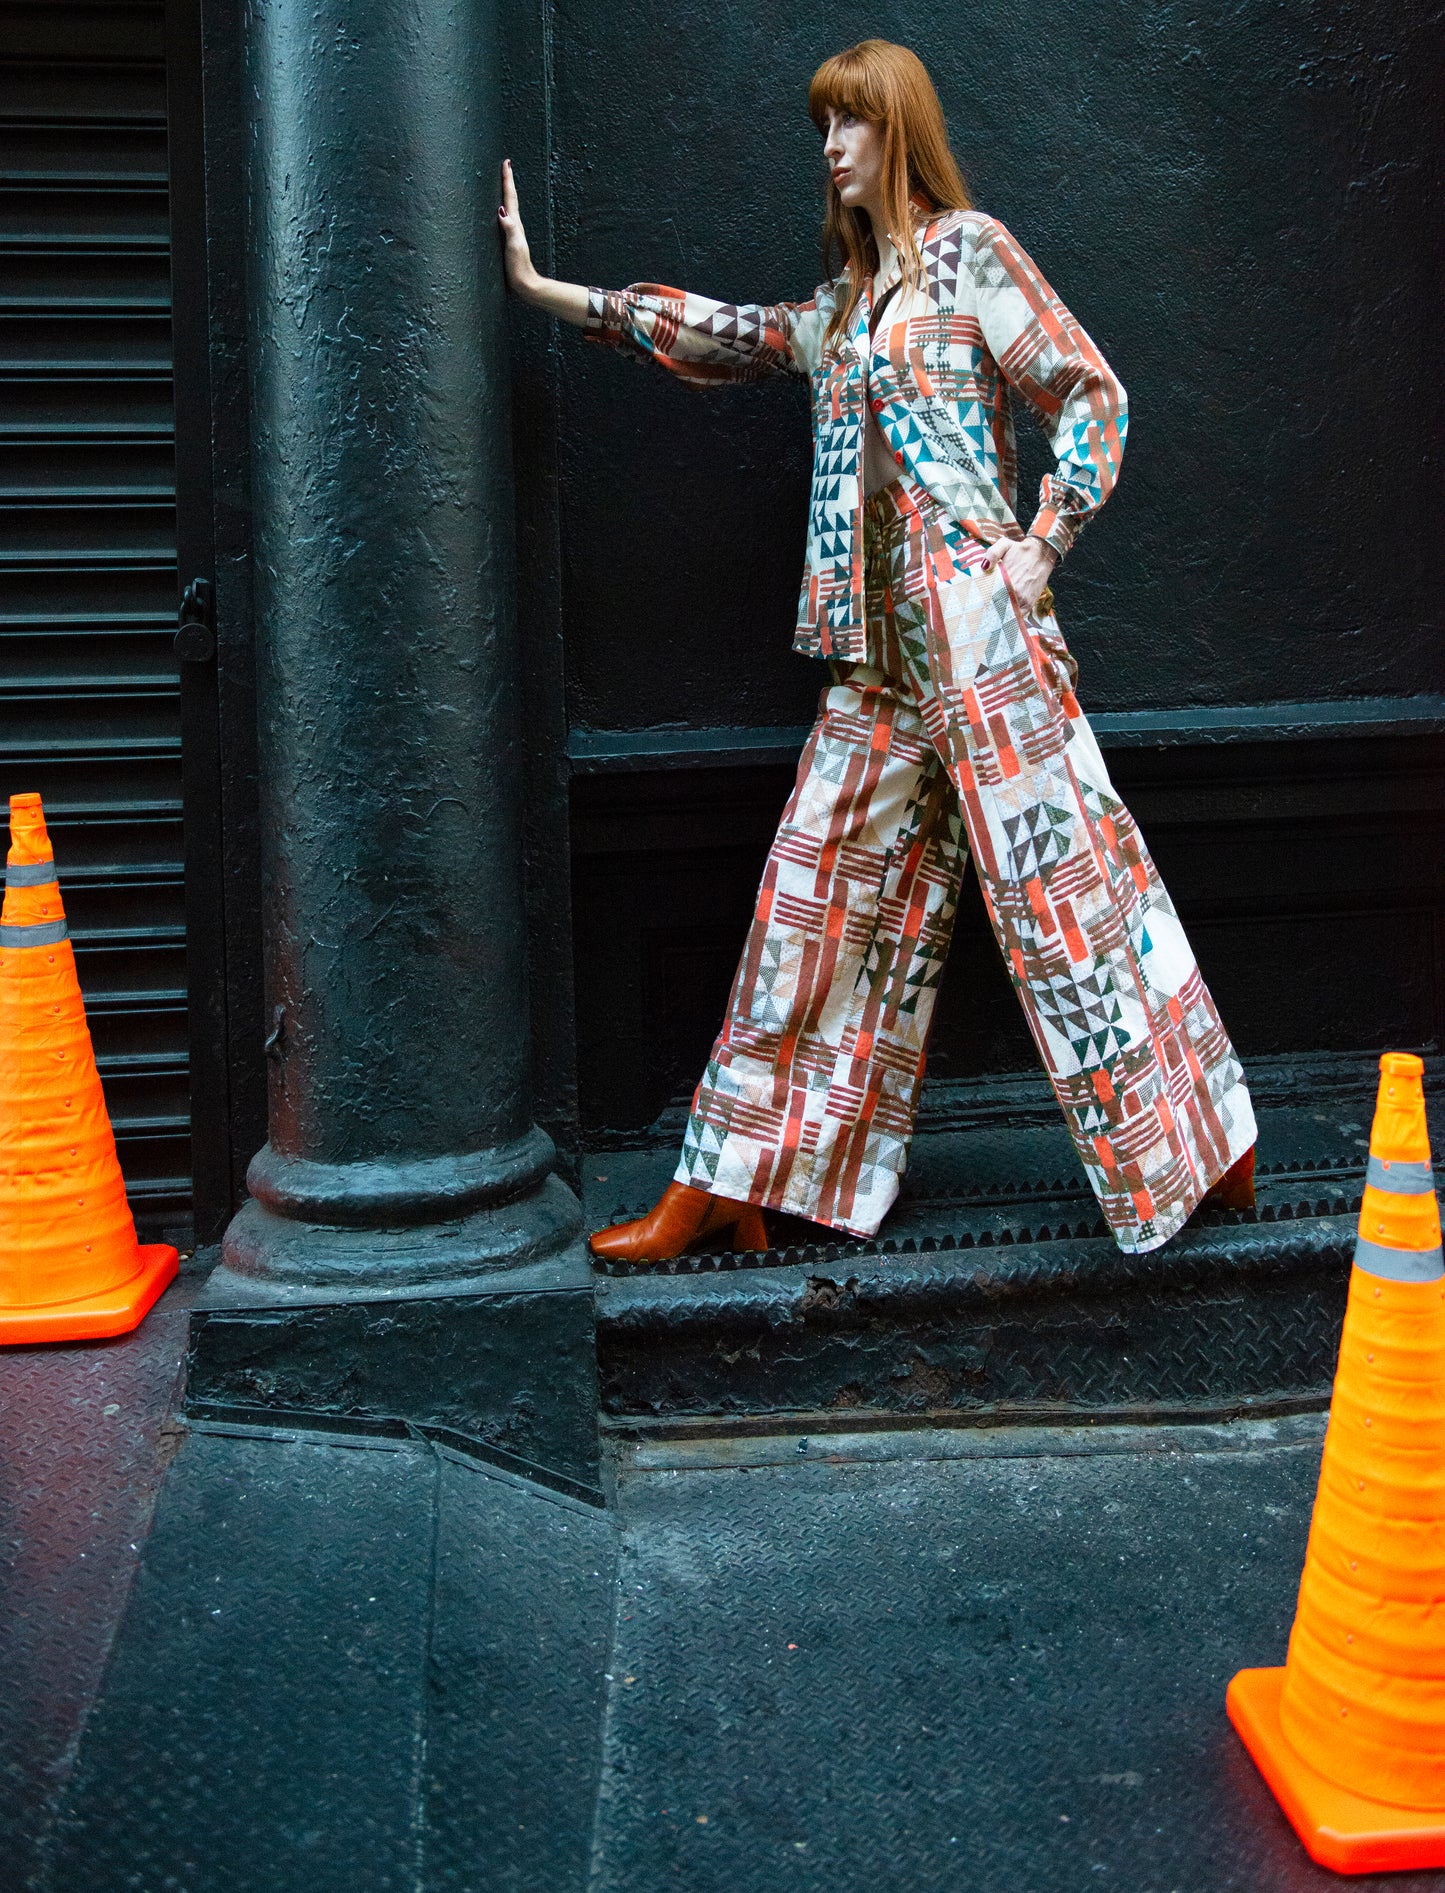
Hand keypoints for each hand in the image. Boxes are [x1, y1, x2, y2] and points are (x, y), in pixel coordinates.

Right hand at [498, 159, 537, 296]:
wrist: (524, 283)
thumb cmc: (519, 266)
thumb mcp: (514, 246)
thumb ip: (510, 229)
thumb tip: (502, 211)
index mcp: (514, 223)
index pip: (510, 197)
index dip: (508, 180)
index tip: (506, 163)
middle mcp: (514, 225)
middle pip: (510, 198)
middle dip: (507, 181)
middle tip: (505, 165)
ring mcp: (512, 232)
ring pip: (508, 206)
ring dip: (506, 192)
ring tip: (503, 181)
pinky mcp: (509, 240)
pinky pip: (504, 218)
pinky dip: (502, 208)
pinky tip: (500, 210)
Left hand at [979, 534, 1057, 615]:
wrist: (1042, 554)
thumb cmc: (1021, 550)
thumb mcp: (1005, 544)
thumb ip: (992, 553)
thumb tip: (984, 567)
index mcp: (1006, 578)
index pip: (989, 595)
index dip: (982, 600)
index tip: (975, 603)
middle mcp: (1015, 591)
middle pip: (996, 606)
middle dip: (988, 608)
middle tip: (979, 611)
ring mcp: (1023, 599)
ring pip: (1007, 613)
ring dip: (998, 615)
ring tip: (989, 616)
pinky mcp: (1029, 603)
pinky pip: (1018, 616)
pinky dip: (1010, 617)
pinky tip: (1002, 617)